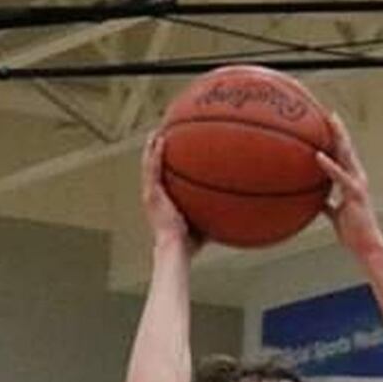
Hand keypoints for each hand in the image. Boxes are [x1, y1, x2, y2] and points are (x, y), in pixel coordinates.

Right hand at [142, 132, 201, 251]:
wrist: (176, 248)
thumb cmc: (189, 244)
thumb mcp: (203, 225)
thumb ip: (212, 215)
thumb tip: (234, 213)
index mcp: (162, 204)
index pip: (162, 182)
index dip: (163, 168)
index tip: (170, 154)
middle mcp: (154, 197)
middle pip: (152, 170)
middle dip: (155, 154)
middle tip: (161, 137)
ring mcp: (151, 195)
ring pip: (148, 166)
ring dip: (151, 148)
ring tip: (156, 132)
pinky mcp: (151, 194)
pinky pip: (153, 169)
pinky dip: (156, 154)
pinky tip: (161, 139)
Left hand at [318, 115, 382, 258]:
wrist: (366, 246)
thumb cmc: (353, 233)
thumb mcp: (336, 215)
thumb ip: (328, 204)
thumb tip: (317, 200)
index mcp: (352, 181)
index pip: (344, 156)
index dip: (336, 139)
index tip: (328, 124)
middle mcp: (357, 178)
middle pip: (346, 149)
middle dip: (338, 130)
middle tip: (328, 113)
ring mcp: (357, 184)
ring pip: (346, 155)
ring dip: (337, 137)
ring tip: (328, 121)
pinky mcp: (354, 194)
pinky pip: (339, 177)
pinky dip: (328, 166)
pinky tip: (318, 155)